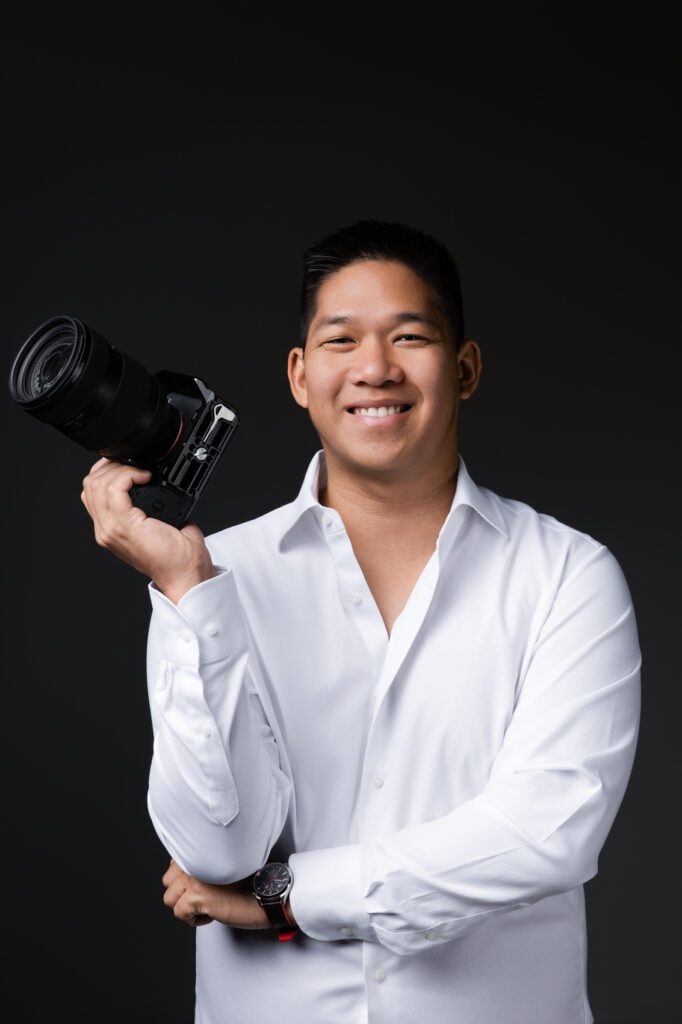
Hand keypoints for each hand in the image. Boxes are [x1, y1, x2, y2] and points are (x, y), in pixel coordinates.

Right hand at [80, 457, 217, 602]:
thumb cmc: (178, 555)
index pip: (91, 492)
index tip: (128, 465)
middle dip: (112, 466)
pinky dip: (129, 475)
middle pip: (90, 485)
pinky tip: (146, 477)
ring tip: (142, 473)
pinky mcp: (124, 526)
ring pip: (98, 484)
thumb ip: (147, 505)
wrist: (186, 574)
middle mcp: (105, 530)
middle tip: (135, 466)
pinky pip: (114, 489)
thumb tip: (155, 483)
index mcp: (110, 529)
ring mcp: (111, 529)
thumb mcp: (157, 523)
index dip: (106, 472)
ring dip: (121, 470)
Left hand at [161, 859, 272, 929]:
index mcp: (201, 849)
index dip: (185, 879)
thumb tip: (182, 875)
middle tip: (203, 897)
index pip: (174, 864)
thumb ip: (203, 863)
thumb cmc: (249, 881)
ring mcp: (195, 877)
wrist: (267, 895)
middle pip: (168, 881)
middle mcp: (195, 860)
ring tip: (206, 906)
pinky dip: (193, 919)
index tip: (201, 886)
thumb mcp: (224, 866)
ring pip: (170, 898)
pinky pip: (179, 913)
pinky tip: (211, 914)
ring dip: (186, 906)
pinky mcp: (198, 897)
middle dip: (182, 893)